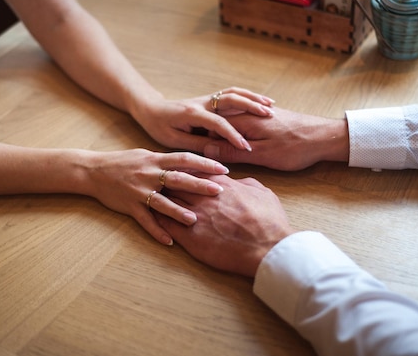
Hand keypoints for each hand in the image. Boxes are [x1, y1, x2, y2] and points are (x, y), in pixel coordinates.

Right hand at [82, 149, 229, 245]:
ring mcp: (139, 191)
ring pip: (162, 202)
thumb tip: (191, 162)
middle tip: (219, 191)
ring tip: (194, 220)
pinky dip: (157, 232)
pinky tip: (169, 242)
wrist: (94, 171)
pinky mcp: (129, 206)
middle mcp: (149, 174)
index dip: (205, 163)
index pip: (184, 159)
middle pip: (178, 179)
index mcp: (155, 159)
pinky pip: (145, 221)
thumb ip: (167, 161)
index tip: (223, 169)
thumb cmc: (123, 162)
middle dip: (199, 185)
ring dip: (178, 212)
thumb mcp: (146, 156)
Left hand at [132, 87, 274, 152]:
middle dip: (251, 107)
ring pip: (234, 93)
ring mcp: (208, 98)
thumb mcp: (174, 141)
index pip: (218, 123)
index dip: (232, 135)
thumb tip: (214, 154)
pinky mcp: (211, 99)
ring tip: (270, 106)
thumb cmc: (160, 127)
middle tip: (269, 116)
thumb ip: (195, 145)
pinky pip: (232, 94)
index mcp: (193, 113)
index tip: (246, 147)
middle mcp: (203, 102)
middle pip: (231, 100)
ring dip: (253, 98)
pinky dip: (248, 96)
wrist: (151, 110)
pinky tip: (261, 102)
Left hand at [156, 175, 295, 276]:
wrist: (267, 248)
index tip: (176, 169)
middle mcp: (204, 197)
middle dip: (166, 180)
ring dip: (158, 197)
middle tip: (155, 179)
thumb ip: (246, 183)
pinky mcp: (190, 238)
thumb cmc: (269, 222)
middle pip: (176, 183)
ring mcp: (195, 217)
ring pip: (168, 201)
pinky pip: (166, 225)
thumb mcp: (262, 193)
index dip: (184, 170)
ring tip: (148, 194)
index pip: (194, 170)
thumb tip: (237, 181)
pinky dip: (157, 219)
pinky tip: (150, 217)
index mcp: (220, 185)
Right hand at [203, 107, 349, 170]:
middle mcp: (248, 114)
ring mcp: (258, 115)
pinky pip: (244, 123)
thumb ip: (234, 152)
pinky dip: (236, 132)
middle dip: (209, 136)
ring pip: (232, 122)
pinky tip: (236, 144)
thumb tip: (208, 150)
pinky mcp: (267, 119)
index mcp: (244, 121)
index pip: (213, 127)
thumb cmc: (295, 147)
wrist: (325, 136)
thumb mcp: (263, 155)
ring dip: (223, 135)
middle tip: (199, 152)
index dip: (202, 141)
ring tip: (213, 149)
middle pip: (220, 122)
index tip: (194, 155)